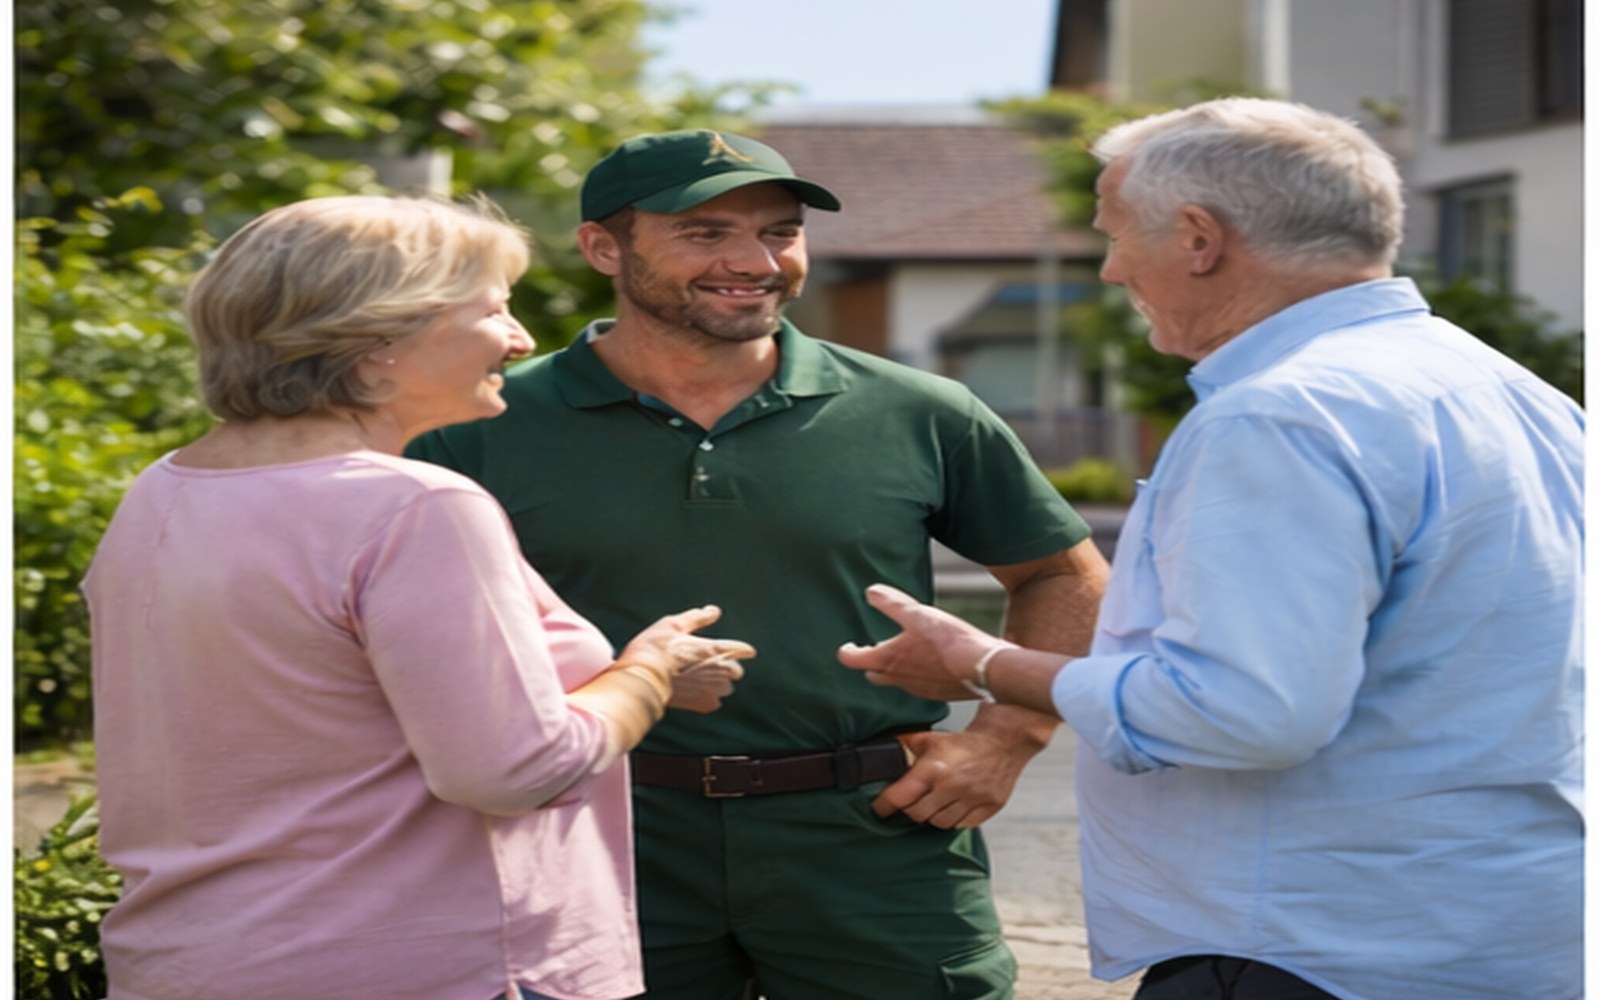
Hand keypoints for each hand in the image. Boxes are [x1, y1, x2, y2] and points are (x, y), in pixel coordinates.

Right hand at [617, 605, 754, 712]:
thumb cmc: (654, 647)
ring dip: (719, 682)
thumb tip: (715, 611)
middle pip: (737, 670)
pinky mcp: (702, 705)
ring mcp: (712, 689)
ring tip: (704, 679)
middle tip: (713, 663)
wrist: (641, 678)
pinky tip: (698, 693)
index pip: (742, 649)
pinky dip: (709, 698)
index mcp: (714, 649)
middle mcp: (719, 670)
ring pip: (726, 687)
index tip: (747, 651)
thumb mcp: (673, 624)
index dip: (743, 649)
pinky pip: (715, 702)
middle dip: (729, 666)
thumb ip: (697, 618)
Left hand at [837, 584, 1000, 700]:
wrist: (983, 667)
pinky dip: (921, 674)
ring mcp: (919, 690)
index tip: (849, 647)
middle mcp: (899, 680)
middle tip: (876, 650)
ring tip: (909, 653)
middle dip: (872, 663)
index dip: (847, 651)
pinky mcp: (938, 694)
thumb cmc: (948, 641)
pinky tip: (934, 662)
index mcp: (887, 660)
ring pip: (899, 681)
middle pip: (874, 675)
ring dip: (898, 669)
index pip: (853, 660)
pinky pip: (922, 685)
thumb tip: (871, 592)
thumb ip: (890, 603)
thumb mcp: (915, 613)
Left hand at [872, 726, 1036, 827]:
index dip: (885, 805)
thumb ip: (904, 745)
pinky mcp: (988, 807)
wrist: (1003, 741)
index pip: (900, 796)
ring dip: (933, 816)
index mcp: (934, 767)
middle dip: (910, 810)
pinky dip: (954, 819)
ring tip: (933, 804)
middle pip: (918, 814)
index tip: (879, 809)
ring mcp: (972, 798)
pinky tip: (952, 806)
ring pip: (939, 823)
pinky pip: (962, 825)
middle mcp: (953, 785)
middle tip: (910, 804)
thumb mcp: (929, 739)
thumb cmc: (964, 742)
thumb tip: (880, 749)